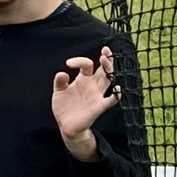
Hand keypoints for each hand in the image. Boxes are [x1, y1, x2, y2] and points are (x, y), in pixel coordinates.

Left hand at [52, 46, 121, 160]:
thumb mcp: (59, 92)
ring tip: (106, 60)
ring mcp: (97, 95)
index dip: (80, 61)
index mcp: (83, 80)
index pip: (87, 65)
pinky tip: (117, 89)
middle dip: (106, 59)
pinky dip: (116, 95)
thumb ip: (60, 82)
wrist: (66, 125)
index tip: (69, 64)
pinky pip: (112, 100)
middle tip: (105, 51)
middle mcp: (93, 85)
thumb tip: (62, 73)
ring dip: (109, 70)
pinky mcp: (99, 107)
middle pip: (103, 70)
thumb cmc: (64, 107)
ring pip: (108, 80)